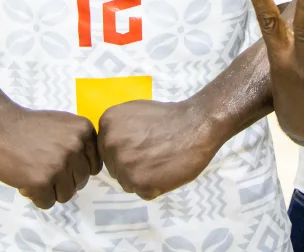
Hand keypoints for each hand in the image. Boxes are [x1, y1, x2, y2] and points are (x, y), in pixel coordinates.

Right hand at [0, 103, 100, 208]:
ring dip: (50, 191)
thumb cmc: (27, 126)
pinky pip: (48, 203)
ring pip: (66, 195)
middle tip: (43, 169)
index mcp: (84, 130)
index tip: (60, 164)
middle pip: (81, 181)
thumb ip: (78, 142)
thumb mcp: (63, 124)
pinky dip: (36, 197)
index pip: (94, 166)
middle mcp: (76, 147)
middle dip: (63, 180)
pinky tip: (26, 182)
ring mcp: (60, 164)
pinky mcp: (42, 181)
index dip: (76, 169)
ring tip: (34, 175)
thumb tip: (87, 170)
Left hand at [98, 98, 219, 199]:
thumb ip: (118, 127)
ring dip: (142, 178)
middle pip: (114, 167)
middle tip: (153, 155)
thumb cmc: (169, 117)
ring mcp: (123, 165)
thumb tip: (112, 145)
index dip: (125, 151)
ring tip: (161, 163)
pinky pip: (142, 193)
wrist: (196, 125)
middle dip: (132, 165)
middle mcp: (109, 145)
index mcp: (107, 124)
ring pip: (127, 182)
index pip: (107, 149)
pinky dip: (155, 187)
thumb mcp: (134, 111)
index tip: (142, 146)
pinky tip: (166, 172)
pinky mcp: (139, 183)